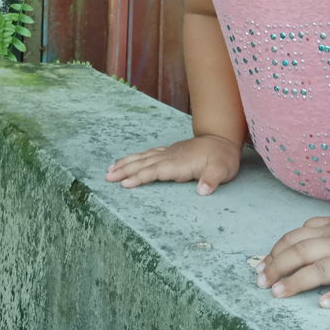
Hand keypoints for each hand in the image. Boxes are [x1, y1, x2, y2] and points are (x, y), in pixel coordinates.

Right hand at [104, 134, 241, 194]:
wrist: (223, 139)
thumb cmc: (223, 157)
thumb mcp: (222, 170)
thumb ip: (212, 179)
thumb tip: (203, 191)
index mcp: (179, 163)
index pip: (155, 171)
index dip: (140, 177)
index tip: (125, 183)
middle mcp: (170, 156)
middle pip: (143, 164)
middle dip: (124, 170)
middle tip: (107, 177)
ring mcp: (168, 153)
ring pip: (142, 158)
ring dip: (125, 163)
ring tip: (109, 170)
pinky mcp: (169, 152)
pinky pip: (147, 154)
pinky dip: (135, 158)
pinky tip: (127, 161)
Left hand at [255, 211, 329, 308]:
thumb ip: (321, 226)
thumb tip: (298, 232)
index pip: (295, 239)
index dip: (275, 253)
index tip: (260, 268)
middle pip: (302, 253)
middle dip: (278, 267)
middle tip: (262, 283)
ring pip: (323, 269)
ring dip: (298, 280)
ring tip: (279, 293)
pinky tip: (324, 304)